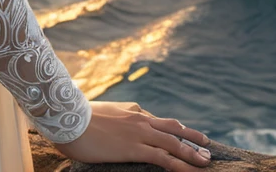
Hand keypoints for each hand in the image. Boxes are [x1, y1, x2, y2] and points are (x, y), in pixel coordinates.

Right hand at [54, 101, 211, 170]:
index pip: (157, 121)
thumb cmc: (76, 119)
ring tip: (206, 160)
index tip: (183, 133)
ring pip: (174, 143)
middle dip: (191, 137)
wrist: (69, 118)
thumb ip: (110, 120)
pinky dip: (181, 165)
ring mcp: (139, 133)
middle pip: (172, 128)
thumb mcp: (98, 116)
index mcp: (130, 110)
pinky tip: (192, 171)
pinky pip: (165, 158)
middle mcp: (139, 119)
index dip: (173, 129)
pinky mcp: (136, 148)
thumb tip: (110, 127)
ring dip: (192, 152)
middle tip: (206, 144)